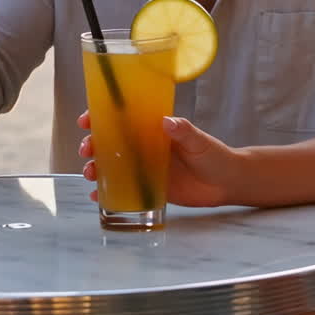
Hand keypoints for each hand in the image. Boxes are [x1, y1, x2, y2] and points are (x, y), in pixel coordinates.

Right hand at [77, 112, 235, 208]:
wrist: (228, 183)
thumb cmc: (215, 156)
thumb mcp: (199, 141)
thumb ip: (184, 131)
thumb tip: (167, 121)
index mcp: (154, 130)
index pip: (123, 118)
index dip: (101, 117)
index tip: (87, 120)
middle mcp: (145, 147)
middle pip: (110, 142)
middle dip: (93, 144)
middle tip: (87, 150)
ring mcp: (145, 168)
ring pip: (112, 165)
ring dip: (96, 168)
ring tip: (90, 174)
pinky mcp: (149, 188)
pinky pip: (123, 189)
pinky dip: (107, 192)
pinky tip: (96, 197)